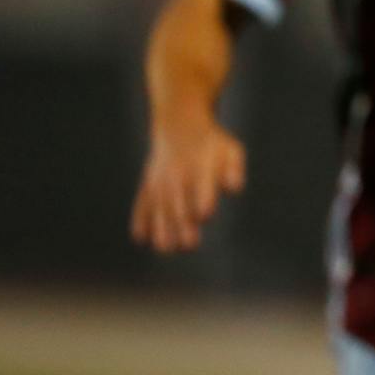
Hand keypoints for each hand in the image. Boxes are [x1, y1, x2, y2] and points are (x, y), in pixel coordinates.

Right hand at [131, 112, 246, 252]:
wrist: (179, 125)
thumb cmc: (213, 144)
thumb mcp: (230, 150)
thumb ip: (234, 170)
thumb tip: (234, 189)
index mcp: (201, 168)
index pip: (202, 187)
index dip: (203, 200)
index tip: (205, 216)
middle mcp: (178, 176)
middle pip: (180, 203)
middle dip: (183, 224)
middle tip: (189, 245)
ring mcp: (160, 181)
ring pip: (159, 207)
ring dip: (161, 228)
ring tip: (165, 249)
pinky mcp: (148, 186)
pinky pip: (142, 203)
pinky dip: (140, 218)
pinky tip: (141, 238)